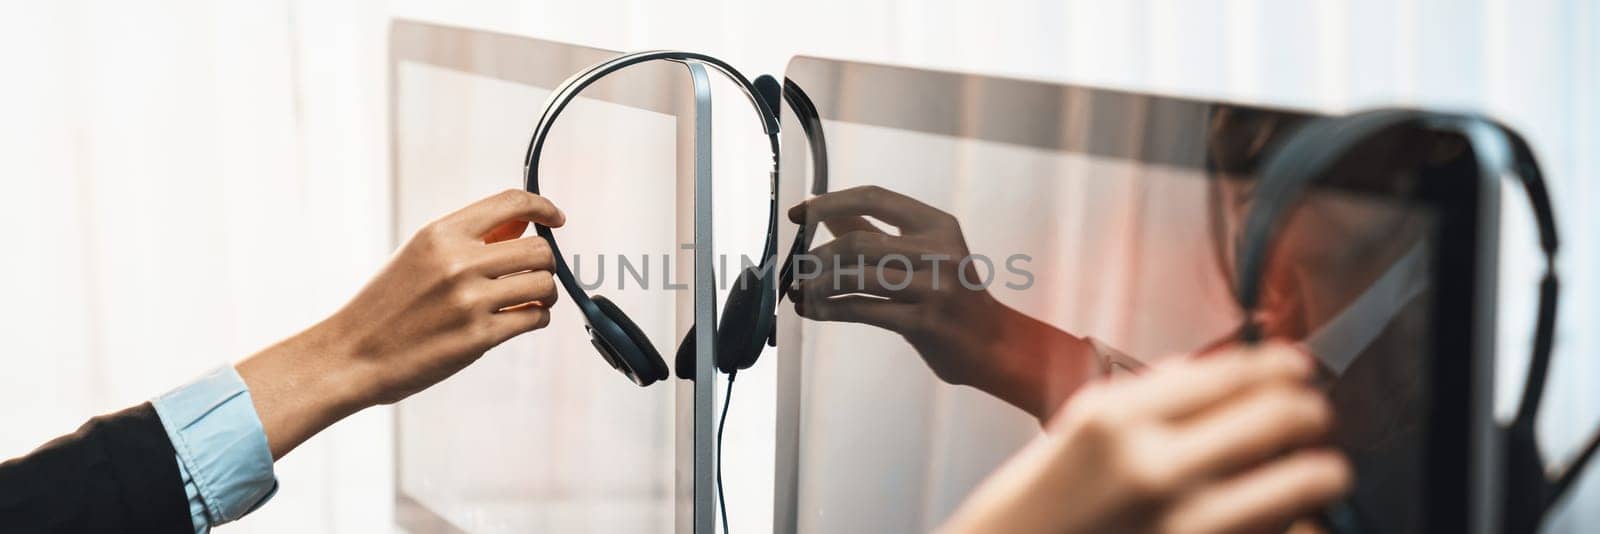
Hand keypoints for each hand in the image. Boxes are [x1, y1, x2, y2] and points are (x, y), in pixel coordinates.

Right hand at [237, 189, 564, 457]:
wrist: (352, 355)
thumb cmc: (386, 306)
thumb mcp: (419, 255)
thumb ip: (469, 238)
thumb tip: (522, 224)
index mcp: (441, 233)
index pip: (512, 203)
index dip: (543, 208)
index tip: (555, 219)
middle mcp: (458, 261)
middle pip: (540, 249)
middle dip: (544, 263)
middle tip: (532, 275)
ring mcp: (470, 299)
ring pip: (544, 285)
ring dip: (544, 294)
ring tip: (526, 301)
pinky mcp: (479, 336)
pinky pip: (535, 318)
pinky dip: (535, 318)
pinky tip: (517, 320)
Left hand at [788, 185, 1097, 417]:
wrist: (993, 344)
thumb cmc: (951, 295)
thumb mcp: (925, 252)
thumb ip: (877, 230)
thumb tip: (826, 211)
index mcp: (937, 224)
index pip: (873, 197)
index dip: (829, 202)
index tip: (799, 213)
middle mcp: (939, 250)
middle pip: (858, 241)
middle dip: (818, 255)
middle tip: (798, 268)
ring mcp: (934, 288)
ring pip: (856, 277)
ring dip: (817, 284)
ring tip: (799, 291)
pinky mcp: (924, 323)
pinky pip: (862, 310)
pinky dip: (828, 309)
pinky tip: (811, 310)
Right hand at [940, 343, 1349, 533]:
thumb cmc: (1040, 506)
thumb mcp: (1078, 430)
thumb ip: (1152, 394)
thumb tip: (1226, 369)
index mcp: (1117, 422)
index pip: (1236, 372)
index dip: (1284, 366)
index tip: (1298, 368)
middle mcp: (1156, 472)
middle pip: (1288, 418)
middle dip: (1310, 412)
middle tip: (1308, 418)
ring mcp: (1187, 529)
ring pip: (1308, 483)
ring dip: (1313, 475)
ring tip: (1302, 476)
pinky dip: (1293, 529)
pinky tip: (1273, 525)